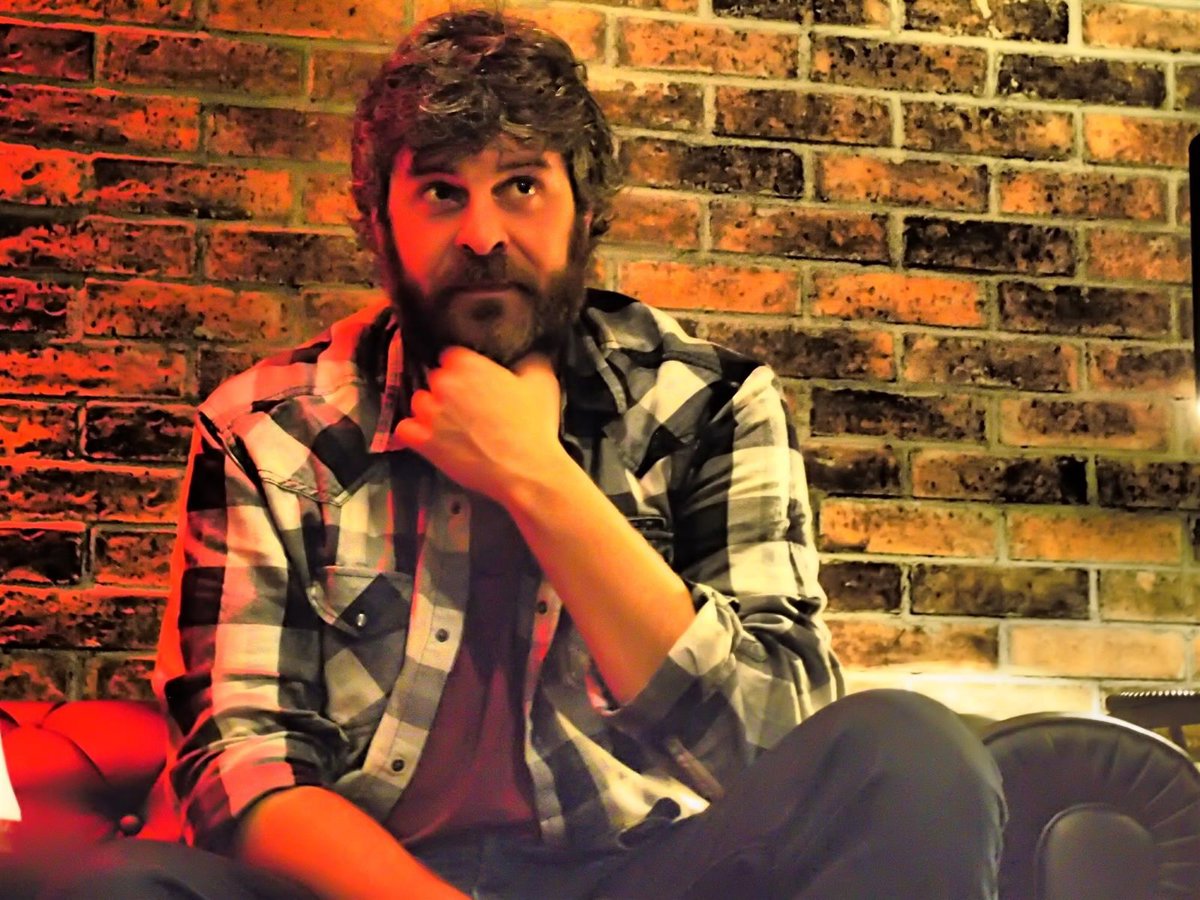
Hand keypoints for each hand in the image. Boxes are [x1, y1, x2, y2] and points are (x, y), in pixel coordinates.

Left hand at [390, 347, 566, 504]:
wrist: (526, 470)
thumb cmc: (535, 426)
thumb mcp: (542, 383)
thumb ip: (528, 362)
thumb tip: (523, 360)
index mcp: (468, 363)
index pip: (452, 357)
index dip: (463, 371)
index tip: (474, 383)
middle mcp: (444, 383)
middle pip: (435, 379)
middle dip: (449, 391)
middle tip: (468, 408)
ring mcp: (430, 412)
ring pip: (419, 402)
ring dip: (431, 411)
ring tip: (450, 426)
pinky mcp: (422, 441)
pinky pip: (404, 430)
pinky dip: (414, 433)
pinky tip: (429, 439)